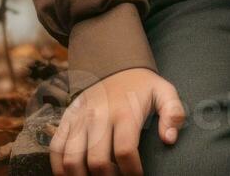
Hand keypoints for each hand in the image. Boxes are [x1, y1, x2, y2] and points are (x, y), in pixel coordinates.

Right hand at [50, 67, 184, 175]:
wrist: (114, 64)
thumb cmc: (142, 86)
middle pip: (97, 161)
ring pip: (72, 159)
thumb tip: (169, 139)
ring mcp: (79, 118)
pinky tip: (73, 174)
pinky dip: (60, 168)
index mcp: (125, 111)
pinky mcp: (67, 119)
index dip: (132, 172)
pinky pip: (56, 149)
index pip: (125, 151)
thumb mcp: (164, 92)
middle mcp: (99, 115)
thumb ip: (173, 113)